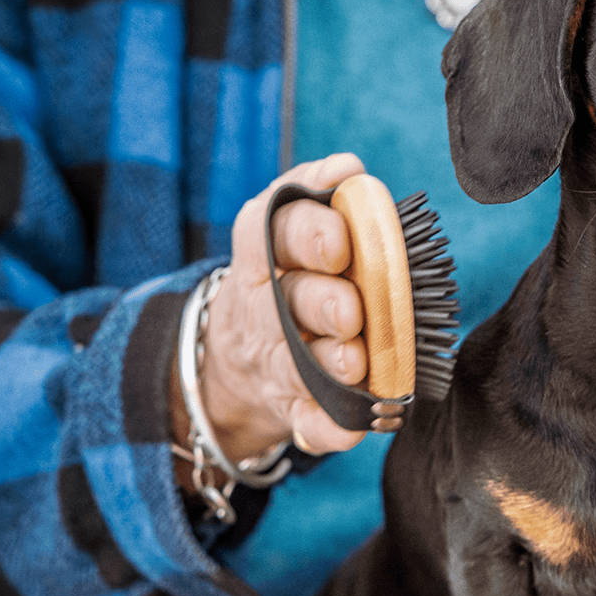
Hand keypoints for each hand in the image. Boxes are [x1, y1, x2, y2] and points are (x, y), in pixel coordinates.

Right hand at [173, 153, 369, 465]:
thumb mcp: (284, 236)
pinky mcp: (291, 409)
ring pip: (301, 364)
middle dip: (322, 303)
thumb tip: (348, 167)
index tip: (343, 236)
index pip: (275, 232)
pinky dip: (327, 428)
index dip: (308, 233)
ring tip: (356, 364)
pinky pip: (308, 423)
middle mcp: (266, 310)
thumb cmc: (285, 282)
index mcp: (266, 257)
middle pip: (291, 302)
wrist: (238, 362)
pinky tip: (350, 426)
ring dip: (329, 364)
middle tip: (352, 310)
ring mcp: (277, 363)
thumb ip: (318, 200)